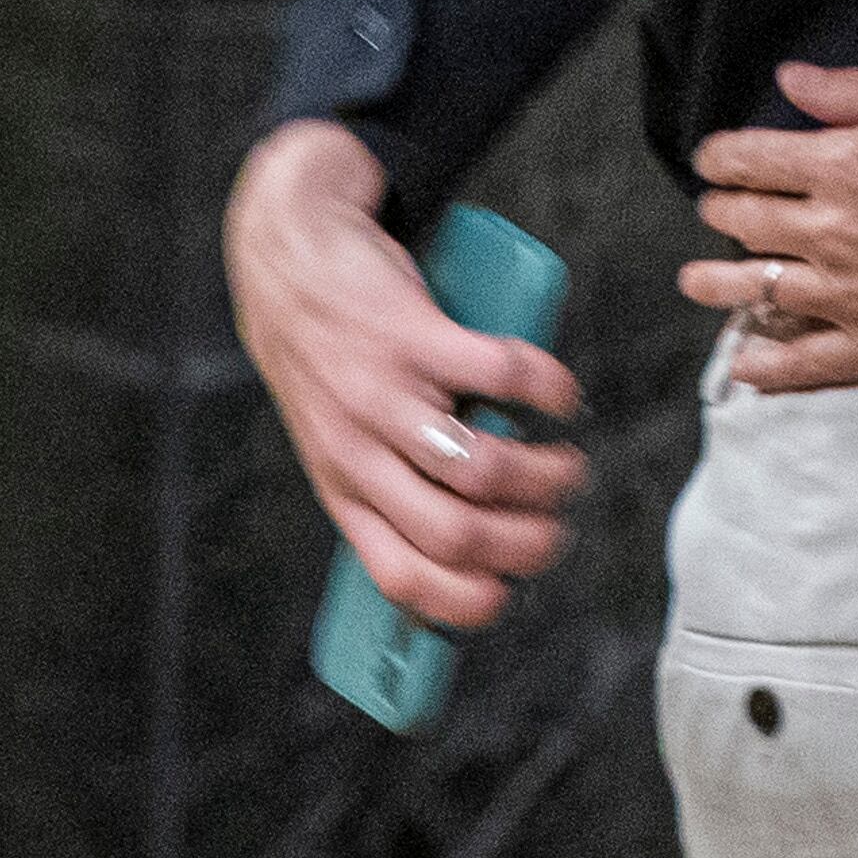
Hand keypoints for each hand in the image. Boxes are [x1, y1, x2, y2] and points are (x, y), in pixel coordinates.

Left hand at [225, 118, 587, 632]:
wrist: (288, 257)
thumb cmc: (327, 357)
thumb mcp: (334, 438)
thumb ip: (385, 487)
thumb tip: (468, 543)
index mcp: (341, 491)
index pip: (402, 578)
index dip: (468, 600)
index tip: (513, 588)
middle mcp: (357, 454)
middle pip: (458, 534)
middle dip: (531, 543)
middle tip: (559, 524)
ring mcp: (383, 396)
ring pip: (482, 468)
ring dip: (548, 476)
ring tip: (569, 465)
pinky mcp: (413, 336)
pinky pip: (501, 376)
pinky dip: (549, 391)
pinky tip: (561, 396)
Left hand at [687, 63, 857, 388]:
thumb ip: (857, 92)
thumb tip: (790, 80)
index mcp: (840, 166)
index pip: (749, 158)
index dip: (721, 156)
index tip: (713, 159)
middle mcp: (828, 232)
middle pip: (744, 223)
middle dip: (719, 212)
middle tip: (715, 211)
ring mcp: (847, 296)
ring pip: (753, 293)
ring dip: (715, 284)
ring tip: (697, 282)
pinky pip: (802, 364)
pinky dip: (765, 365)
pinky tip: (747, 363)